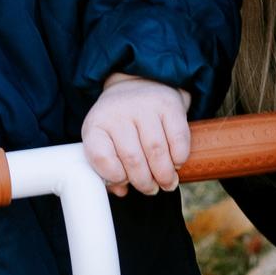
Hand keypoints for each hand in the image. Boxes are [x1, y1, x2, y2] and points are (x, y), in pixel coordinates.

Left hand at [80, 71, 191, 194]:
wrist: (138, 83)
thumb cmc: (120, 124)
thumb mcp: (105, 141)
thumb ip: (108, 169)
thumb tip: (121, 191)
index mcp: (96, 125)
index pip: (100, 156)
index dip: (114, 176)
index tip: (124, 182)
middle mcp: (118, 113)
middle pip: (133, 158)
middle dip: (145, 182)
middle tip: (152, 189)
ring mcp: (144, 106)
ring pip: (156, 150)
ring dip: (164, 174)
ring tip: (167, 183)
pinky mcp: (168, 104)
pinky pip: (178, 137)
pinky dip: (179, 157)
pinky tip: (177, 163)